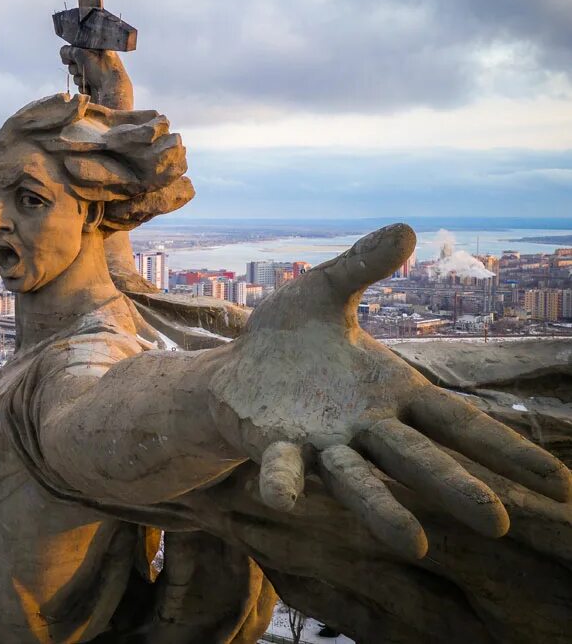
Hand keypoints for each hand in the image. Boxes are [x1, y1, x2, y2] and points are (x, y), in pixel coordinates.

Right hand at [59, 46, 132, 109]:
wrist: (111, 92)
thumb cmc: (102, 70)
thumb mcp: (82, 54)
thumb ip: (69, 51)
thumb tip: (64, 52)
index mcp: (98, 49)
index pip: (77, 48)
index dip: (72, 53)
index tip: (71, 58)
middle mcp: (97, 60)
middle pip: (74, 61)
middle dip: (75, 67)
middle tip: (82, 69)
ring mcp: (95, 73)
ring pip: (76, 74)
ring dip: (79, 78)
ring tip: (88, 80)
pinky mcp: (93, 86)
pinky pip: (80, 84)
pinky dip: (82, 86)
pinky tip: (90, 87)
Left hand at [207, 223, 571, 558]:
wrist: (232, 367)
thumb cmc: (288, 338)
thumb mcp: (324, 290)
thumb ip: (361, 266)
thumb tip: (406, 228)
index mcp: (393, 392)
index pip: (458, 423)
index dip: (506, 451)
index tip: (559, 484)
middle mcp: (367, 427)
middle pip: (420, 460)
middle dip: (456, 487)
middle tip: (499, 522)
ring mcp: (323, 444)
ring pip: (361, 481)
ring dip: (384, 510)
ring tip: (416, 544)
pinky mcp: (277, 448)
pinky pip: (284, 471)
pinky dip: (285, 484)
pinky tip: (284, 499)